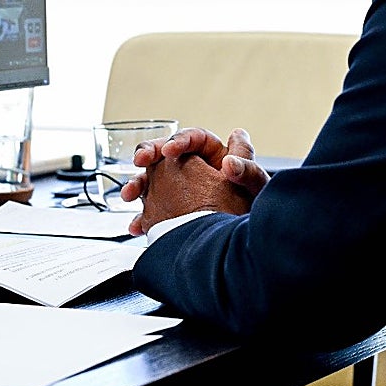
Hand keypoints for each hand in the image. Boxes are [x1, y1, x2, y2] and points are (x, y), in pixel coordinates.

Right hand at [120, 127, 269, 235]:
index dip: (180, 140)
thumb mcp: (255, 188)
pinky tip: (137, 225)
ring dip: (138, 185)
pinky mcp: (173, 212)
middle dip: (150, 154)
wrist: (242, 247)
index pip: (194, 139)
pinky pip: (152, 208)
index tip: (170, 151)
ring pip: (154, 179)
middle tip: (140, 161)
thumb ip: (247, 166)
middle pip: (167, 153)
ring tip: (129, 195)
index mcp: (215, 156)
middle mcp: (196, 169)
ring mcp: (182, 190)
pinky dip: (142, 216)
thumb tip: (235, 144)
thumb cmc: (255, 213)